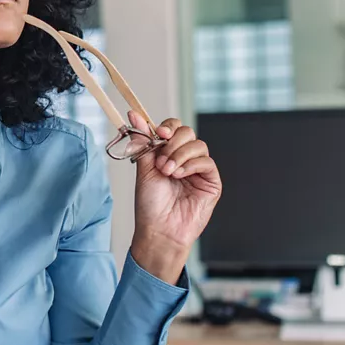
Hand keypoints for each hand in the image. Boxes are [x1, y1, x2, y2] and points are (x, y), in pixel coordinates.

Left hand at [127, 112, 221, 282]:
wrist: (159, 229)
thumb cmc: (150, 204)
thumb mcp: (143, 168)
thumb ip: (142, 142)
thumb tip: (134, 115)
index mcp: (167, 154)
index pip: (173, 128)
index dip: (167, 126)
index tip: (159, 133)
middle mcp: (184, 159)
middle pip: (187, 132)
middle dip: (172, 142)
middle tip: (161, 160)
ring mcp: (198, 170)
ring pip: (198, 144)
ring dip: (180, 155)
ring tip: (167, 171)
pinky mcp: (211, 181)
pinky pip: (206, 161)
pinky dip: (191, 164)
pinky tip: (179, 175)